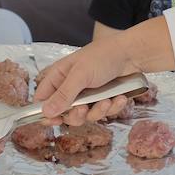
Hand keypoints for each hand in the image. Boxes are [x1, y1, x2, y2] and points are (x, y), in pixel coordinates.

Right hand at [35, 18, 173, 122]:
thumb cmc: (103, 56)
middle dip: (75, 115)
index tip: (54, 121)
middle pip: (64, 113)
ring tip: (107, 100)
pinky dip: (112, 107)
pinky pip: (102, 113)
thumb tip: (46, 111)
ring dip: (97, 111)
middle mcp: (71, 88)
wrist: (132, 54)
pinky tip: (119, 98)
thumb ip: (63, 95)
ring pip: (84, 117)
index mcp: (59, 77)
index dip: (45, 112)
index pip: (43, 99)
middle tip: (84, 109)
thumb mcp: (80, 75)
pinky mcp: (102, 100)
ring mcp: (87, 95)